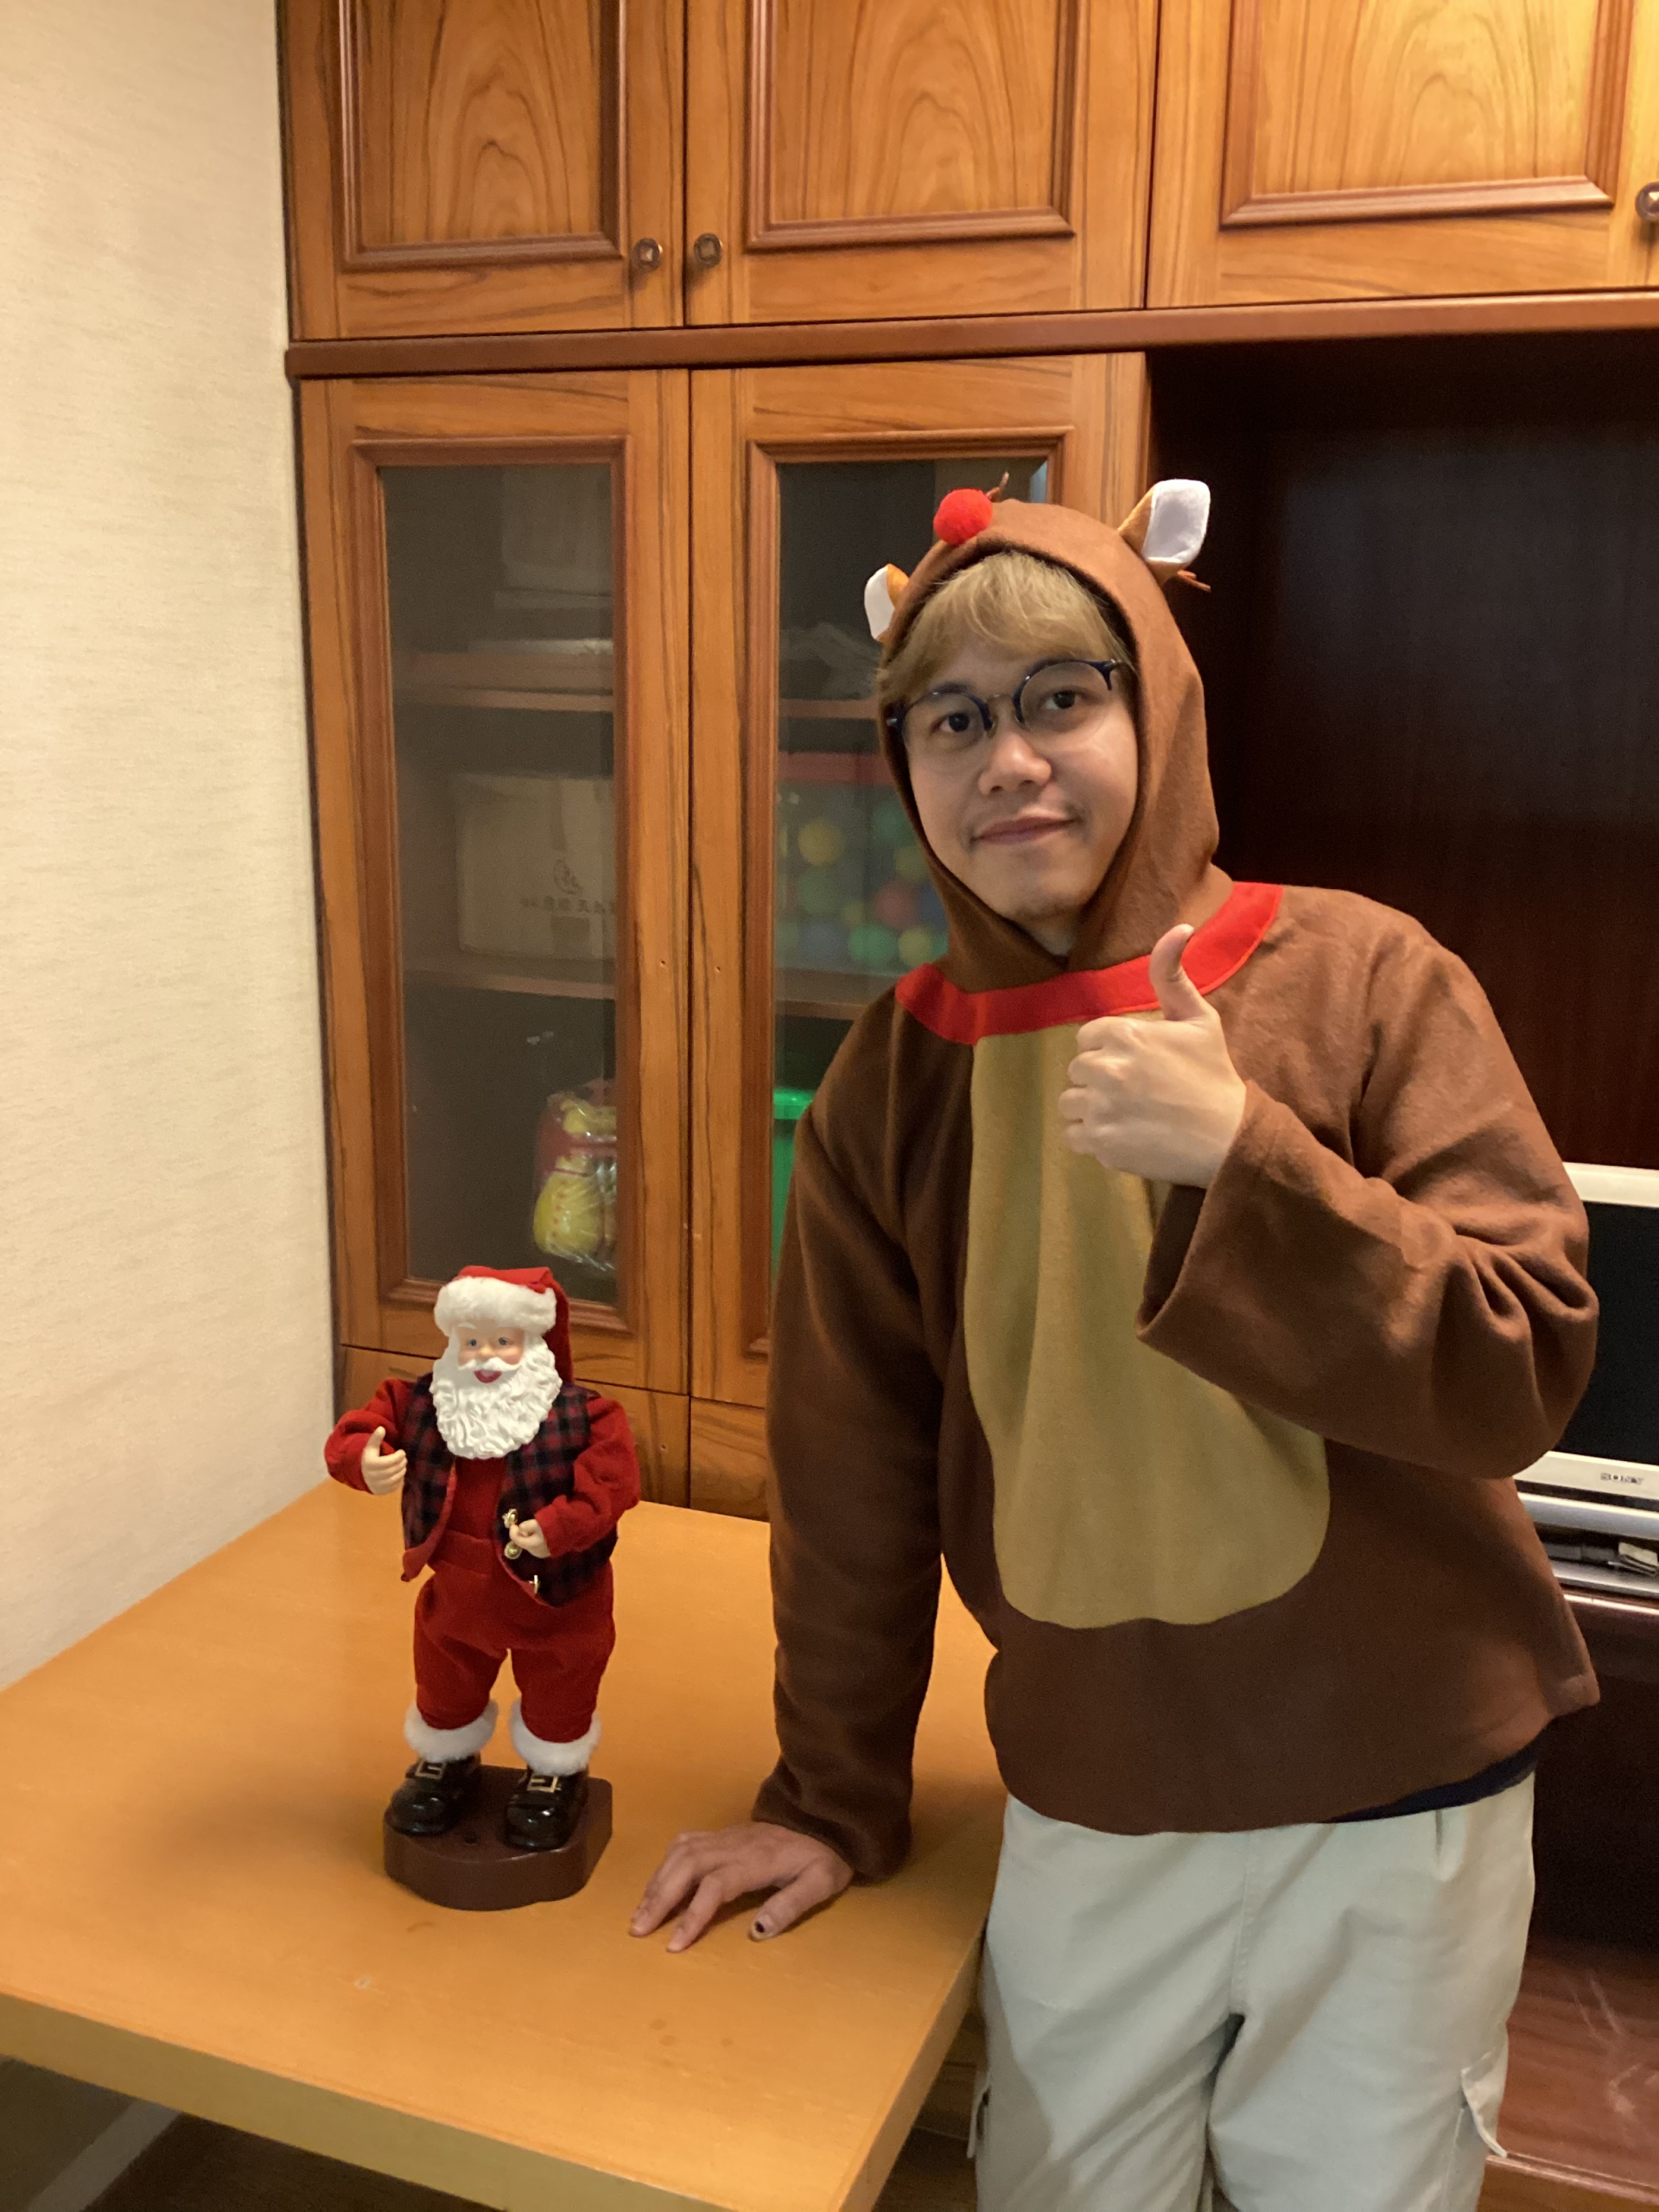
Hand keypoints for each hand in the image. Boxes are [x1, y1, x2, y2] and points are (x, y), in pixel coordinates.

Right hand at [360, 1426, 406, 1494]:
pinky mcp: (381, 1492)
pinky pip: (394, 1487)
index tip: (402, 1452)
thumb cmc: (369, 1458)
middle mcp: (372, 1477)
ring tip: (403, 1465)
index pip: (389, 1461)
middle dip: (401, 1463)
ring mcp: (376, 1486)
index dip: (399, 1456)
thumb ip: (375, 1438)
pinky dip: (399, 1480)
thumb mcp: (370, 1447)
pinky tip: (399, 1473)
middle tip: (404, 1459)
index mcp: (370, 1464)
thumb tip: (381, 1428)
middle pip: (393, 1470)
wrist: (362, 1475)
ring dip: (402, 1471)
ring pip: (395, 1479)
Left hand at [505, 1510, 549, 1558]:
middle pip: (523, 1543)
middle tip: (524, 1525)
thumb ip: (527, 1526)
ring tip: (534, 1529)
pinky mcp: (549, 1552)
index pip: (516, 1540)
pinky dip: (536, 1540)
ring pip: (530, 1545)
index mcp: (532, 1545)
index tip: (514, 1524)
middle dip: (522, 1534)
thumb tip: (521, 1528)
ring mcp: (543, 1553)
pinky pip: (538, 1546)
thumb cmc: (553, 1526)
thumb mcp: (537, 1523)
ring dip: (529, 1537)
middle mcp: (536, 1552)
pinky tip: (541, 1534)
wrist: (572, 1531)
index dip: (513, 1531)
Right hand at [631, 1821, 851, 1952]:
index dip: (693, 1915)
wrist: (825, 1819)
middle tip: (638, 1930)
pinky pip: (686, 1842)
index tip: (675, 1946)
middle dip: (659, 1898)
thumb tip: (757, 1932)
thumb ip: (791, 1905)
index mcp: (756, 1860)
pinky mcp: (722, 1834)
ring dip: (658, 1882)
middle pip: (687, 1866)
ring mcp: (725, 1836)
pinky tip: (658, 1880)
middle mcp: (733, 1845)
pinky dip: (666, 1862)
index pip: (715, 1885)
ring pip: (681, 1853)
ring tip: (640, 1912)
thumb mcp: (821, 1883)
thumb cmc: (823, 1857)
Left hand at [1059, 925, 1246, 1187]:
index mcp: (1124, 1034)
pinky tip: (1120, 1134)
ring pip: (1070, 1102)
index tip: (1137, 1064)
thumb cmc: (1213, 1074)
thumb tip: (1179, 928)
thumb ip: (1173, 974)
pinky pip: (1073, 1135)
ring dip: (1091, 1108)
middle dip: (1099, 1078)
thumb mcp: (1199, 1018)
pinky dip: (1091, 1137)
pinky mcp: (1100, 1142)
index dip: (1110, 1050)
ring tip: (1126, 1114)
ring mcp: (1101, 1107)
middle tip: (1134, 1091)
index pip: (1088, 1038)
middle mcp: (1106, 1068)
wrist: (1228, 1136)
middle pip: (1077, 1069)